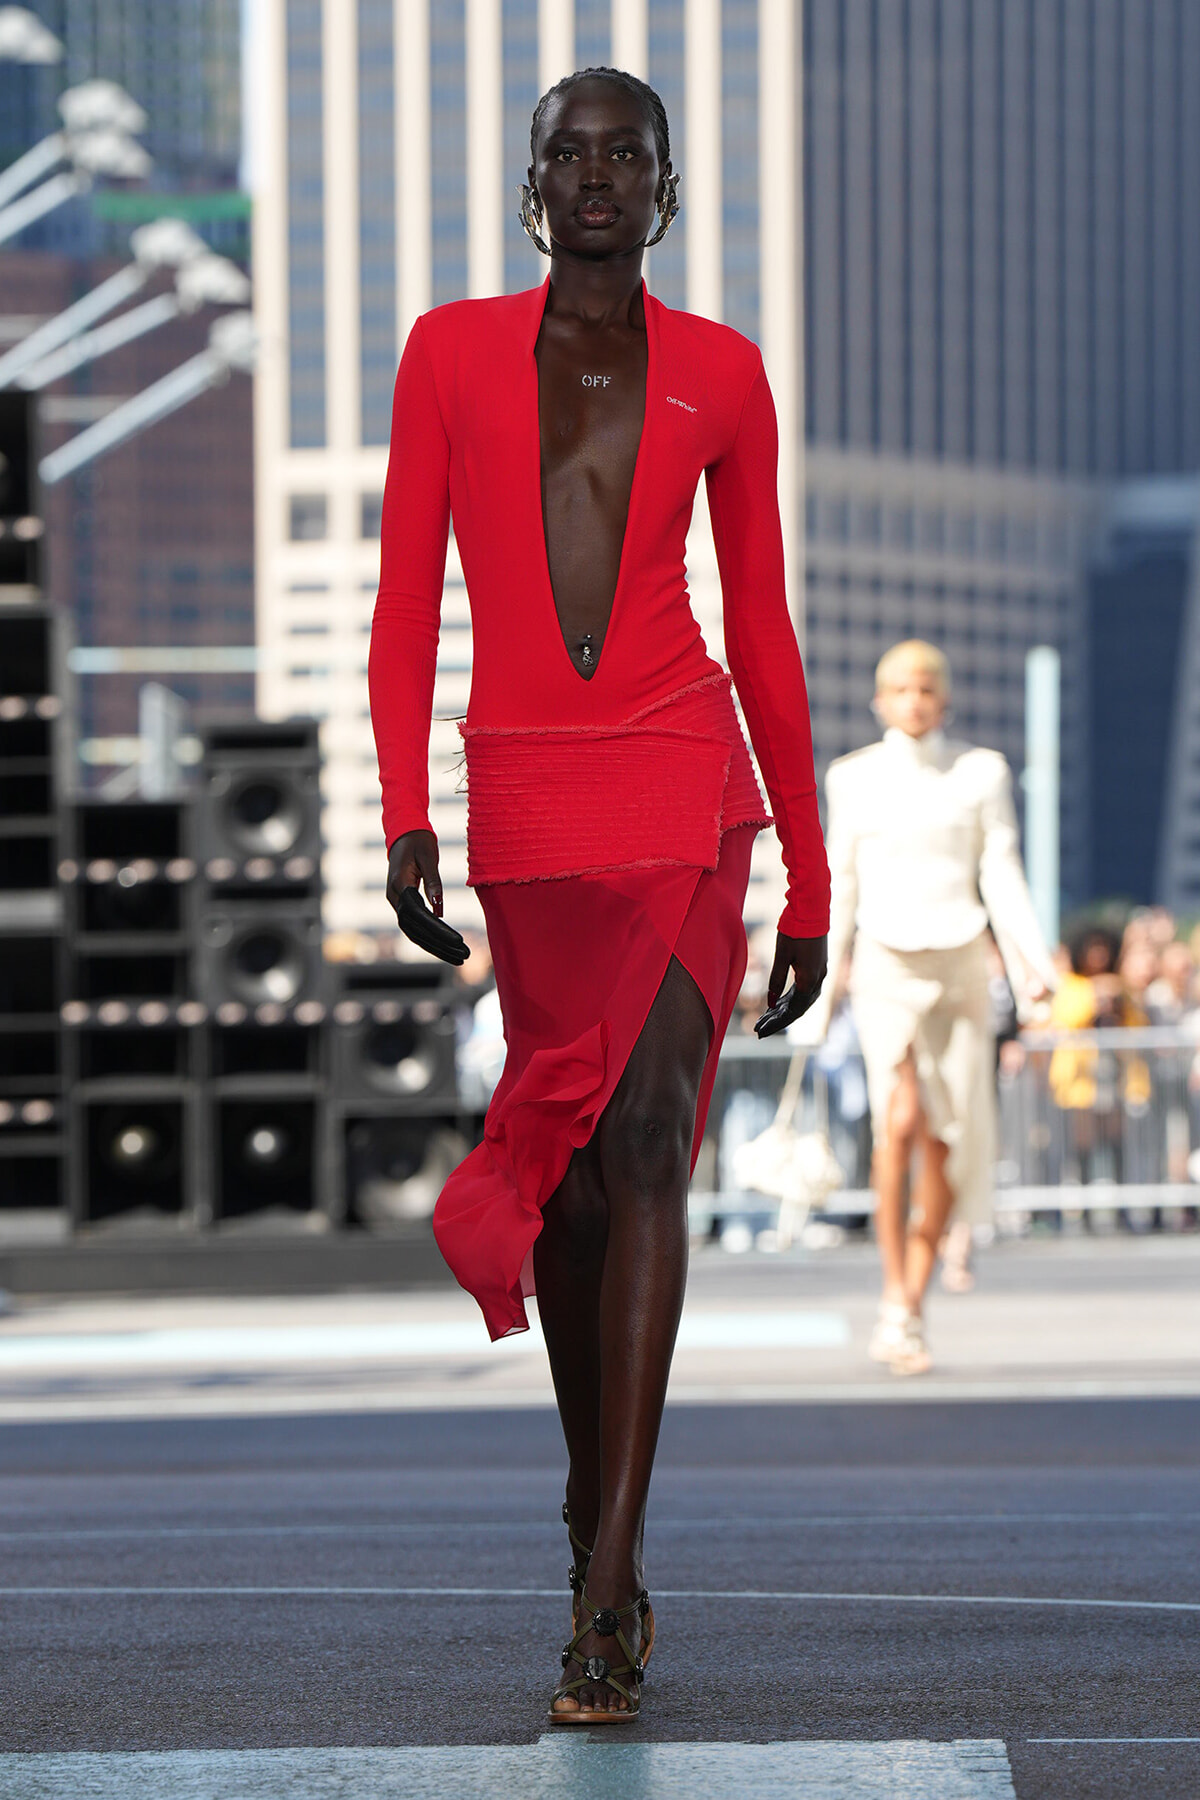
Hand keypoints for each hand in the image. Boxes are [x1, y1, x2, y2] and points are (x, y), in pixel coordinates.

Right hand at [386, 830, 469, 965]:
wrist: (404, 834)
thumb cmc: (419, 842)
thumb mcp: (429, 857)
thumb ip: (433, 882)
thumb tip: (439, 909)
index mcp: (399, 884)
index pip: (417, 913)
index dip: (436, 929)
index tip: (457, 940)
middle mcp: (394, 896)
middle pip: (414, 929)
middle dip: (439, 944)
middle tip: (464, 955)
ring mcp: (395, 901)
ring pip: (413, 932)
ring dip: (435, 946)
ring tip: (459, 957)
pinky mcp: (402, 904)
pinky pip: (414, 926)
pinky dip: (429, 939)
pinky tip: (446, 947)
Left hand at [755, 932, 827, 1037]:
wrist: (811, 909)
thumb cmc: (795, 931)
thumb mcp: (781, 956)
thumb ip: (776, 980)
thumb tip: (770, 1003)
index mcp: (809, 980)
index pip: (793, 1010)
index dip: (776, 1022)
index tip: (761, 1030)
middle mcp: (818, 980)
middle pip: (798, 1009)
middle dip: (779, 1020)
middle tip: (760, 1029)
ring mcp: (820, 973)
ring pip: (803, 1000)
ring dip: (785, 1010)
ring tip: (766, 1018)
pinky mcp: (818, 966)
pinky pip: (805, 990)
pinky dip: (791, 999)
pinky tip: (779, 1002)